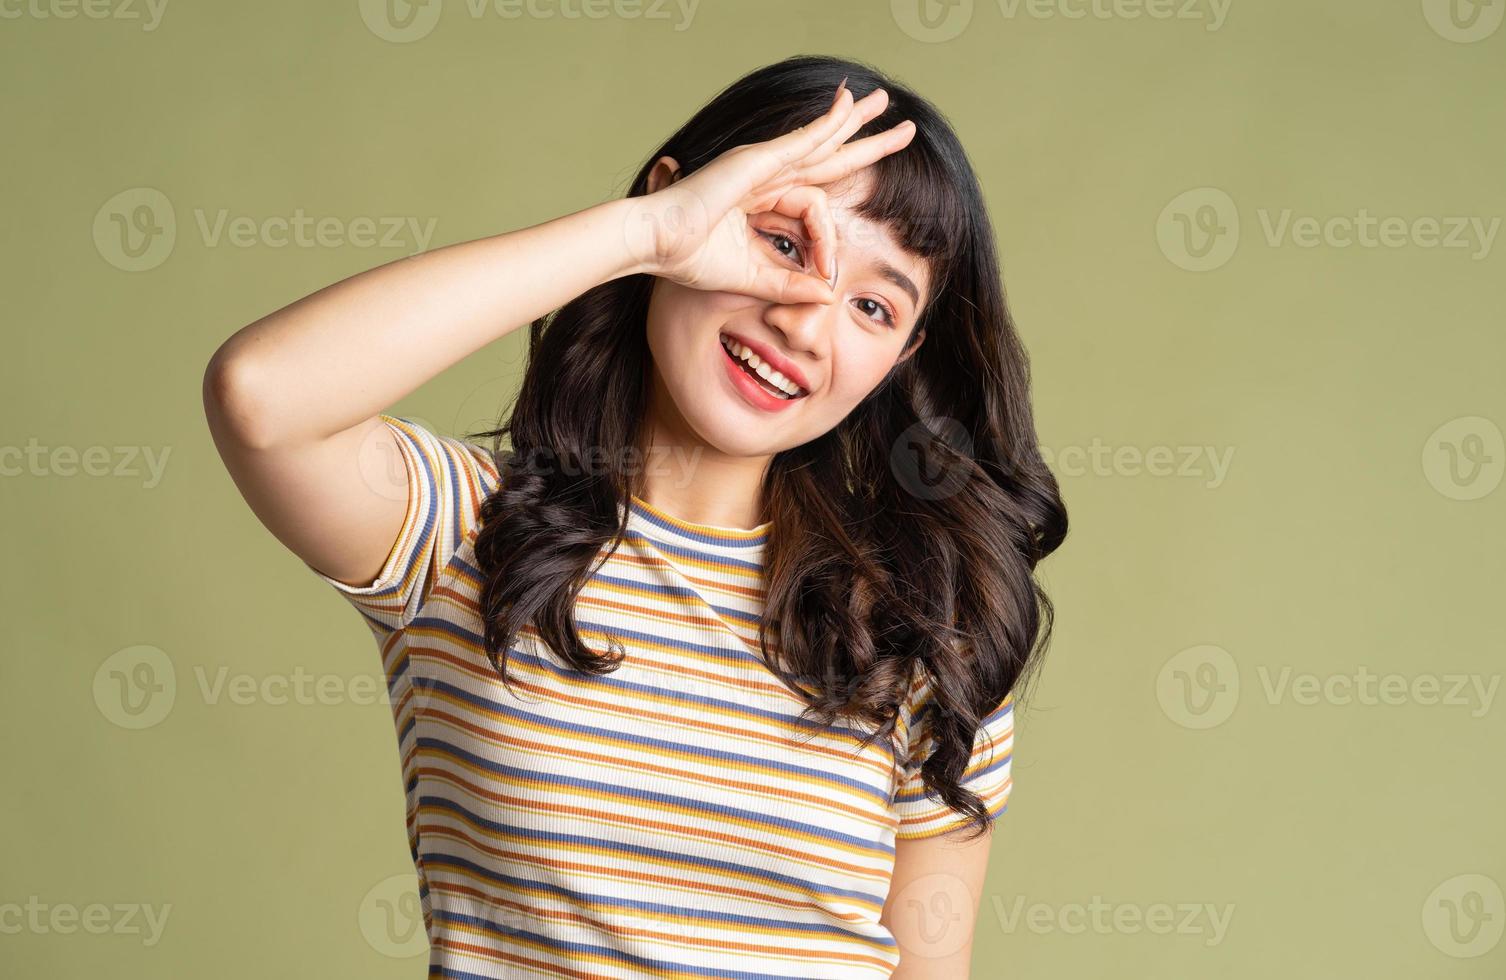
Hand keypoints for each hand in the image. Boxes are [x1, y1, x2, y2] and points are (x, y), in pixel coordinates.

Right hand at [634, 80, 916, 304]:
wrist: (655, 245)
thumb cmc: (688, 259)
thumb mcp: (753, 278)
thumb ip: (791, 284)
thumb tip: (827, 294)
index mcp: (761, 199)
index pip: (813, 211)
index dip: (828, 243)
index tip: (827, 274)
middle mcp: (764, 175)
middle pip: (826, 155)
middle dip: (863, 143)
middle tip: (900, 128)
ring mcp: (759, 164)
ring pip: (819, 140)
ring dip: (853, 121)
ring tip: (884, 105)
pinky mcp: (754, 161)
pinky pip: (799, 140)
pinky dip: (825, 124)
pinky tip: (848, 107)